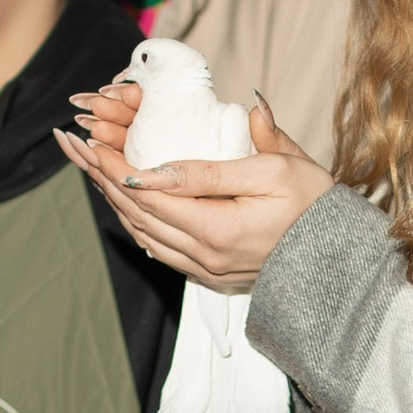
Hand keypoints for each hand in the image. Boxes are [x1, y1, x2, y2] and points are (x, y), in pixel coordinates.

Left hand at [57, 92, 335, 292]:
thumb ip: (222, 161)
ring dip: (112, 200)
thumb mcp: (275, 171)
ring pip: (142, 232)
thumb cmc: (315, 208)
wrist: (339, 262)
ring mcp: (204, 269)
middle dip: (101, 177)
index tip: (88, 138)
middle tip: (74, 146)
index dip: (114, 164)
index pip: (148, 192)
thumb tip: (168, 155)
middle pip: (136, 213)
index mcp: (216, 228)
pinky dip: (135, 222)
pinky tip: (124, 201)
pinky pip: (159, 248)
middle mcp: (203, 256)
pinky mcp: (209, 274)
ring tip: (89, 167)